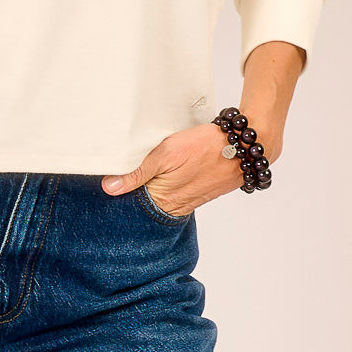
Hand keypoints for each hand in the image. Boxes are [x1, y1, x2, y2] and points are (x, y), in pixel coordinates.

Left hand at [101, 122, 273, 213]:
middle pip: (144, 202)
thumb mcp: (167, 153)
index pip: (132, 204)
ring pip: (158, 196)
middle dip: (132, 191)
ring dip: (149, 185)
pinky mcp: (197, 192)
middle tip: (120, 173)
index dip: (119, 193)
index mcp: (164, 200)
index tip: (107, 182)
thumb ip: (138, 172)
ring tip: (140, 169)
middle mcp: (176, 206)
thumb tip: (110, 188)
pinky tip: (162, 171)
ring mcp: (188, 201)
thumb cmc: (205, 146)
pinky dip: (164, 183)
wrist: (243, 145)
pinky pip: (173, 191)